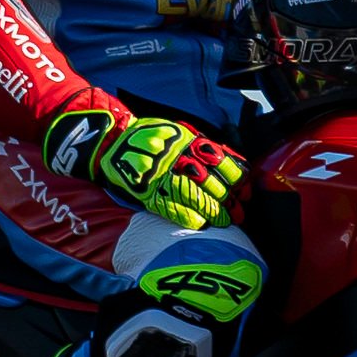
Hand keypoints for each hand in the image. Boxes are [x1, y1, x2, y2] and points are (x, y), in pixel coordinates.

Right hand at [44, 103, 246, 230]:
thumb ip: (202, 146)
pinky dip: (186, 216)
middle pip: (210, 181)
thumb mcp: (179, 132)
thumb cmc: (151, 138)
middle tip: (239, 213)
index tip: (246, 191)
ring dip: (212, 210)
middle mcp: (176, 157)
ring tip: (225, 222)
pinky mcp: (145, 190)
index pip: (221, 160)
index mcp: (187, 141)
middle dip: (228, 199)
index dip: (236, 178)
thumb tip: (232, 163)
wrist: (111, 141)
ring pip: (193, 195)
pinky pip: (168, 206)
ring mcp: (159, 174)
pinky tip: (200, 224)